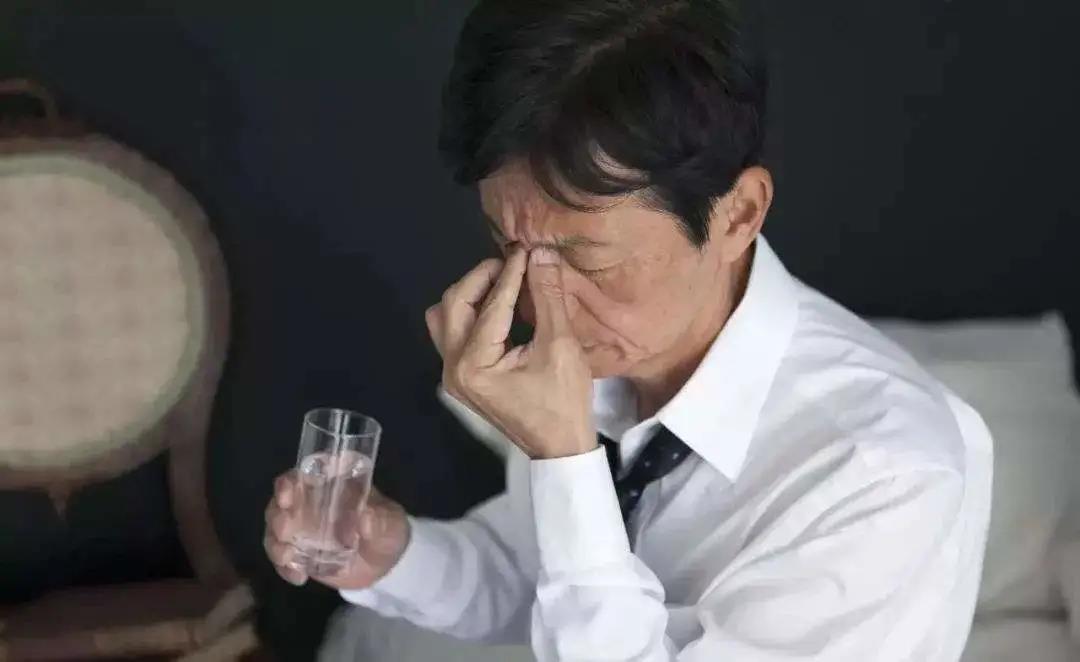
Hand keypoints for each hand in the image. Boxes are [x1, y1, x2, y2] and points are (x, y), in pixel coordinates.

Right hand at [263, 470, 409, 588]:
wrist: (386, 565)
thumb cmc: (387, 530)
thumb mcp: (390, 524)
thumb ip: (379, 520)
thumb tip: (366, 518)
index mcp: (332, 486)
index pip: (305, 475)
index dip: (291, 481)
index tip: (288, 493)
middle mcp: (310, 504)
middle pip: (281, 502)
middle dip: (278, 514)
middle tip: (287, 530)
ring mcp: (302, 530)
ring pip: (275, 530)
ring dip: (275, 542)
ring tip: (288, 557)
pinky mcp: (300, 554)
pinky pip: (282, 558)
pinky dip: (284, 568)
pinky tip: (299, 577)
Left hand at [425, 247, 595, 459]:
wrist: (559, 446)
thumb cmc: (563, 401)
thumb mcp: (560, 346)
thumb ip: (548, 296)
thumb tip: (541, 253)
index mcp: (474, 365)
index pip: (491, 305)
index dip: (511, 273)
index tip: (526, 249)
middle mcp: (452, 368)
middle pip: (454, 303)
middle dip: (483, 277)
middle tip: (513, 263)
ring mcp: (451, 374)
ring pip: (444, 316)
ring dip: (470, 294)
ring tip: (503, 284)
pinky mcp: (459, 376)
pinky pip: (452, 333)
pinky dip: (470, 313)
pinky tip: (497, 306)